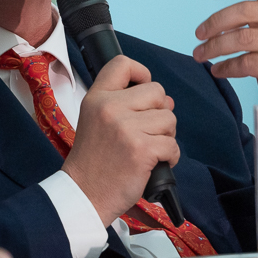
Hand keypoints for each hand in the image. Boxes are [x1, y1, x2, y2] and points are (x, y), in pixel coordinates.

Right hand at [62, 56, 178, 226]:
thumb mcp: (96, 121)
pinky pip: (173, 144)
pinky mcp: (142, 149)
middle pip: (157, 91)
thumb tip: (167, 100)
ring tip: (147, 149)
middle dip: (159, 112)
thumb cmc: (93, 160)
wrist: (84, 193)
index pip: (123, 63)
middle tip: (145, 132)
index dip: (141, 73)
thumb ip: (126, 105)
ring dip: (165, 136)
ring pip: (169, 118)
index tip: (141, 90)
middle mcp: (110, 108)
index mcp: (97, 98)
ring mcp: (126, 128)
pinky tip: (153, 163)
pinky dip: (170, 157)